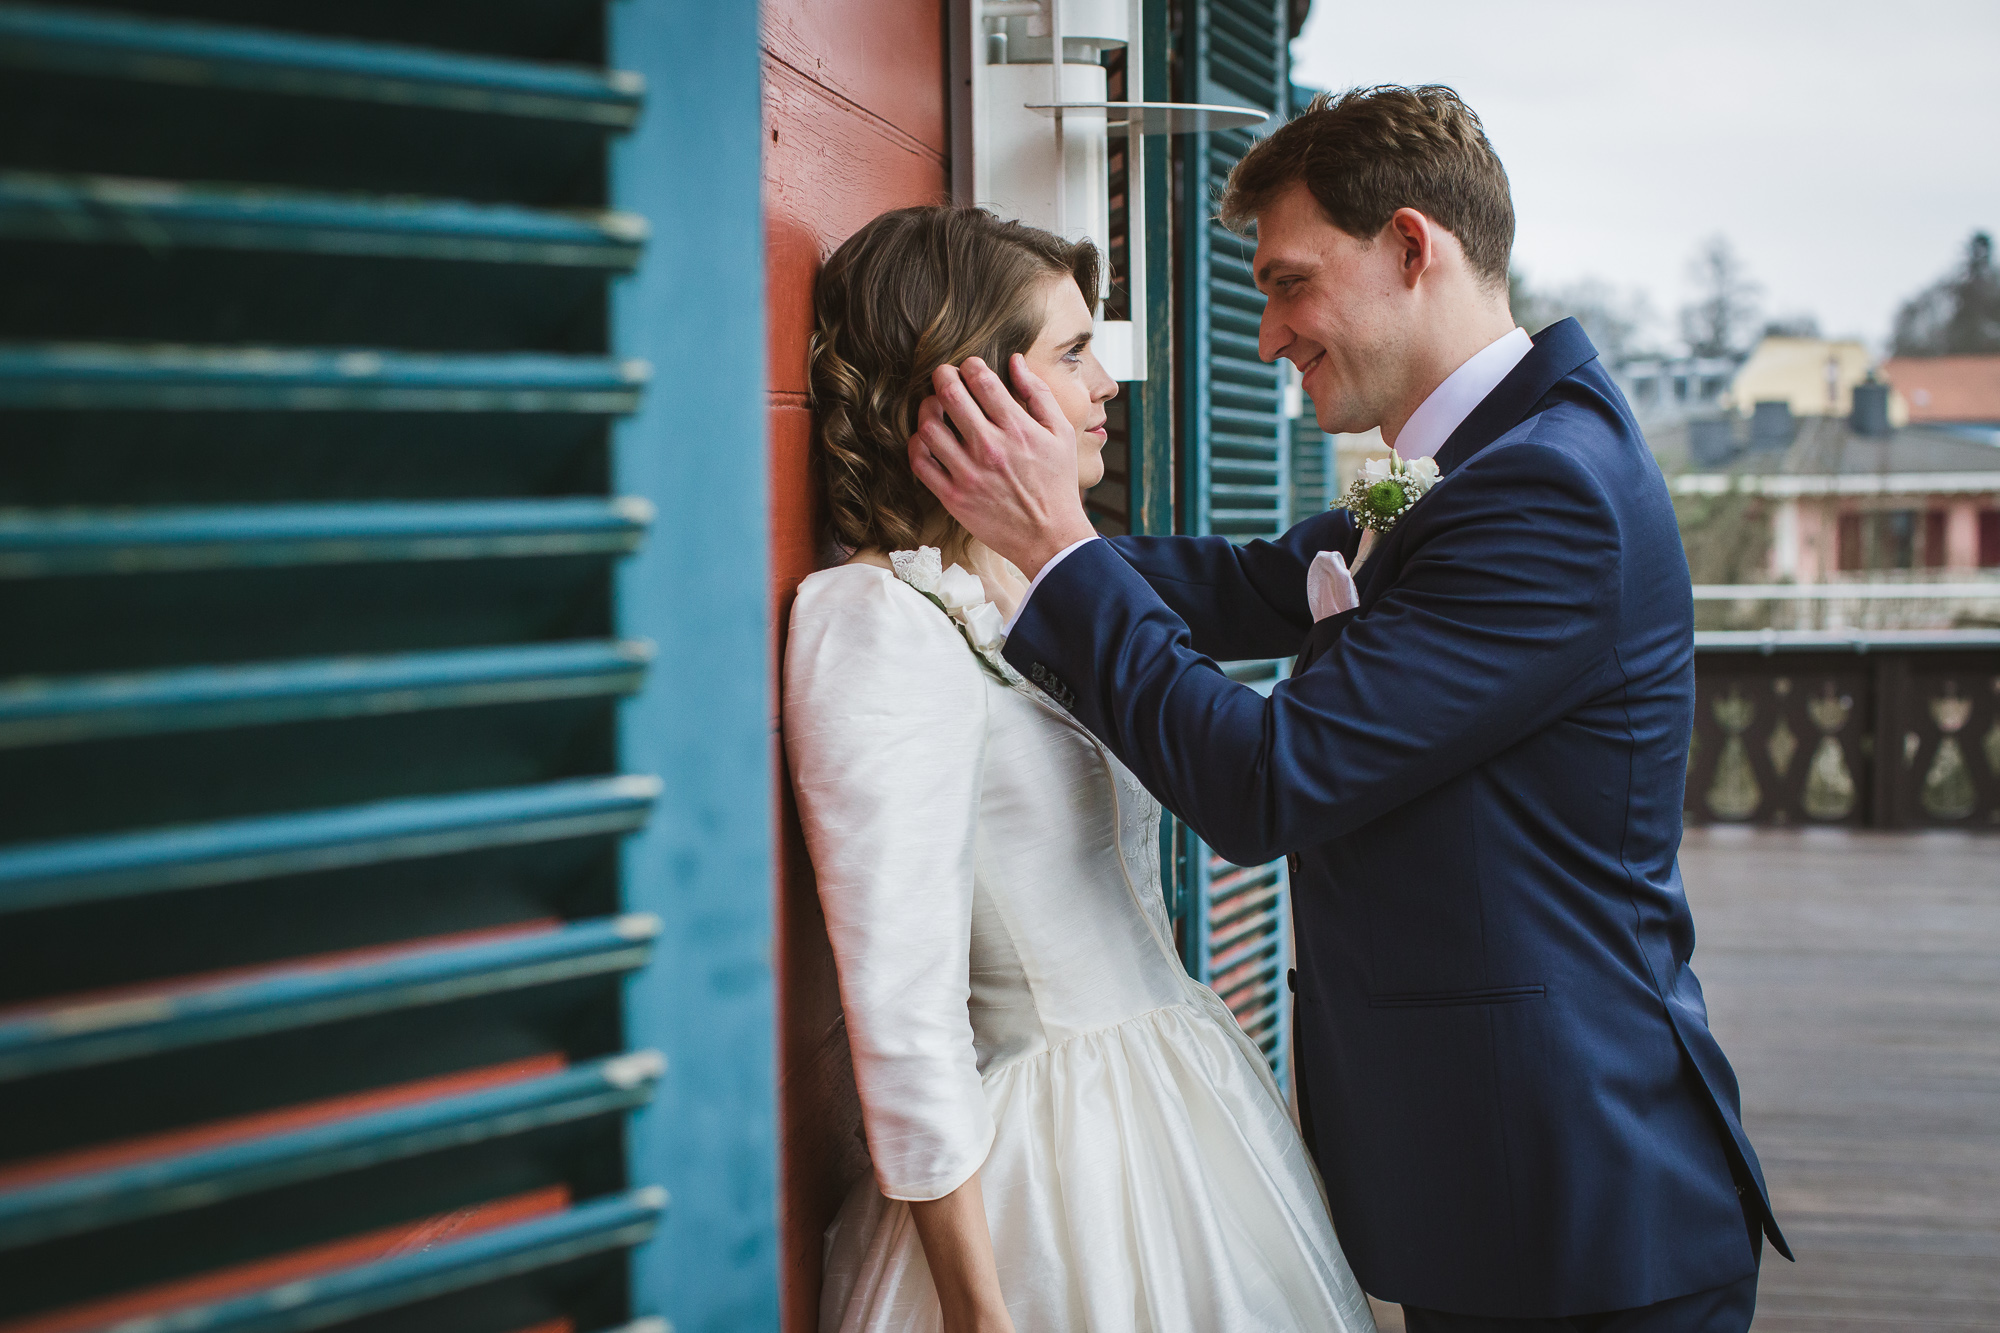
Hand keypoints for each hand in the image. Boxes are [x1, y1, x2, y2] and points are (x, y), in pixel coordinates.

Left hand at [908, 354, 1097, 577]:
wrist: (1049, 537)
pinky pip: (920, 463)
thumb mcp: (1060, 433)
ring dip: (927, 408)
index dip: (970, 364)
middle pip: (949, 394)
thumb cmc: (1057, 483)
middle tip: (944, 375)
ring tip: (935, 407)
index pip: (981, 379)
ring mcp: (968, 473)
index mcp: (1016, 428)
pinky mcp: (953, 497)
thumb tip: (1015, 361)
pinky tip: (927, 439)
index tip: (970, 367)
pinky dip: (917, 444)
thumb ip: (1037, 394)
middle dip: (942, 374)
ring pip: (928, 426)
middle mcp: (989, 447)